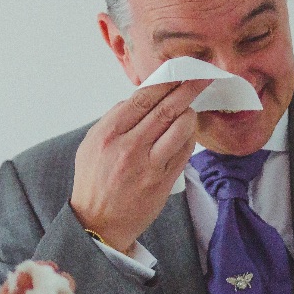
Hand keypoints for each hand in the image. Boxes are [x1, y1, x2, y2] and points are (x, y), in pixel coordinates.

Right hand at [70, 80, 209, 252]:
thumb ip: (113, 119)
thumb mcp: (91, 144)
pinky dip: (189, 138)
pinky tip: (187, 133)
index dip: (166, 81)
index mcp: (109, 133)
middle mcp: (129, 147)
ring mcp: (148, 165)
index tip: (180, 70)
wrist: (97, 223)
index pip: (143, 97)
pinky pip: (184, 152)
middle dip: (188, 89)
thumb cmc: (94, 180)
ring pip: (180, 128)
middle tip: (203, 77)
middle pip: (166, 108)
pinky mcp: (162, 182)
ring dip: (190, 114)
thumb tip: (139, 98)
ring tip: (190, 110)